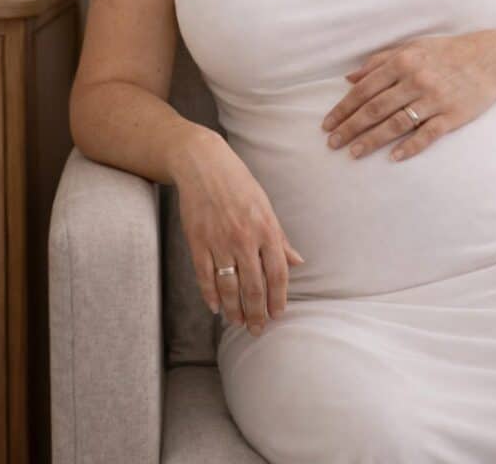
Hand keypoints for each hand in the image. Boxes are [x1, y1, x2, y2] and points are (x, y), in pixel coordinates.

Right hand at [174, 130, 304, 336]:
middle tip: (257, 330)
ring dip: (234, 309)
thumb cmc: (239, 184)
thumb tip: (298, 262)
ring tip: (238, 322)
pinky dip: (210, 295)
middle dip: (257, 312)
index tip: (277, 315)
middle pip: (254, 286)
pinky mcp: (198, 241)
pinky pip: (205, 276)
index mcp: (266, 229)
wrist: (204, 165)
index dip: (278, 298)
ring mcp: (219, 241)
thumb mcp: (266, 207)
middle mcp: (245, 238)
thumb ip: (280, 238)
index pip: (278, 273)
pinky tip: (216, 307)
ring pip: (229, 286)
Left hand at [320, 30, 495, 161]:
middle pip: (374, 109)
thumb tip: (349, 79)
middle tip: (332, 143)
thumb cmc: (445, 52)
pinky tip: (393, 157)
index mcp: (402, 62)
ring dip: (372, 140)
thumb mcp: (410, 48)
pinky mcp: (452, 115)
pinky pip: (427, 134)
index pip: (364, 90)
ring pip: (396, 124)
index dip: (343, 109)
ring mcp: (434, 99)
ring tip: (353, 153)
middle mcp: (415, 80)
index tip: (327, 124)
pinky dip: (410, 147)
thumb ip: (378, 62)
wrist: (490, 58)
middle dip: (350, 128)